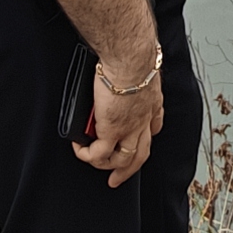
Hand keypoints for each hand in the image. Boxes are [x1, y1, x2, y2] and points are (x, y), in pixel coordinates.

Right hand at [77, 54, 164, 185]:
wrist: (130, 58)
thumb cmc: (133, 55)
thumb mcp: (139, 66)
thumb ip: (131, 72)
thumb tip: (117, 65)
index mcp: (152, 102)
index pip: (153, 125)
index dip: (146, 135)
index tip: (141, 137)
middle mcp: (144, 119)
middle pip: (141, 152)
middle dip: (130, 168)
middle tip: (119, 177)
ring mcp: (129, 129)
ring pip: (123, 160)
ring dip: (110, 168)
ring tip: (97, 168)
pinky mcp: (111, 131)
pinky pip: (98, 154)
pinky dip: (87, 155)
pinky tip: (80, 149)